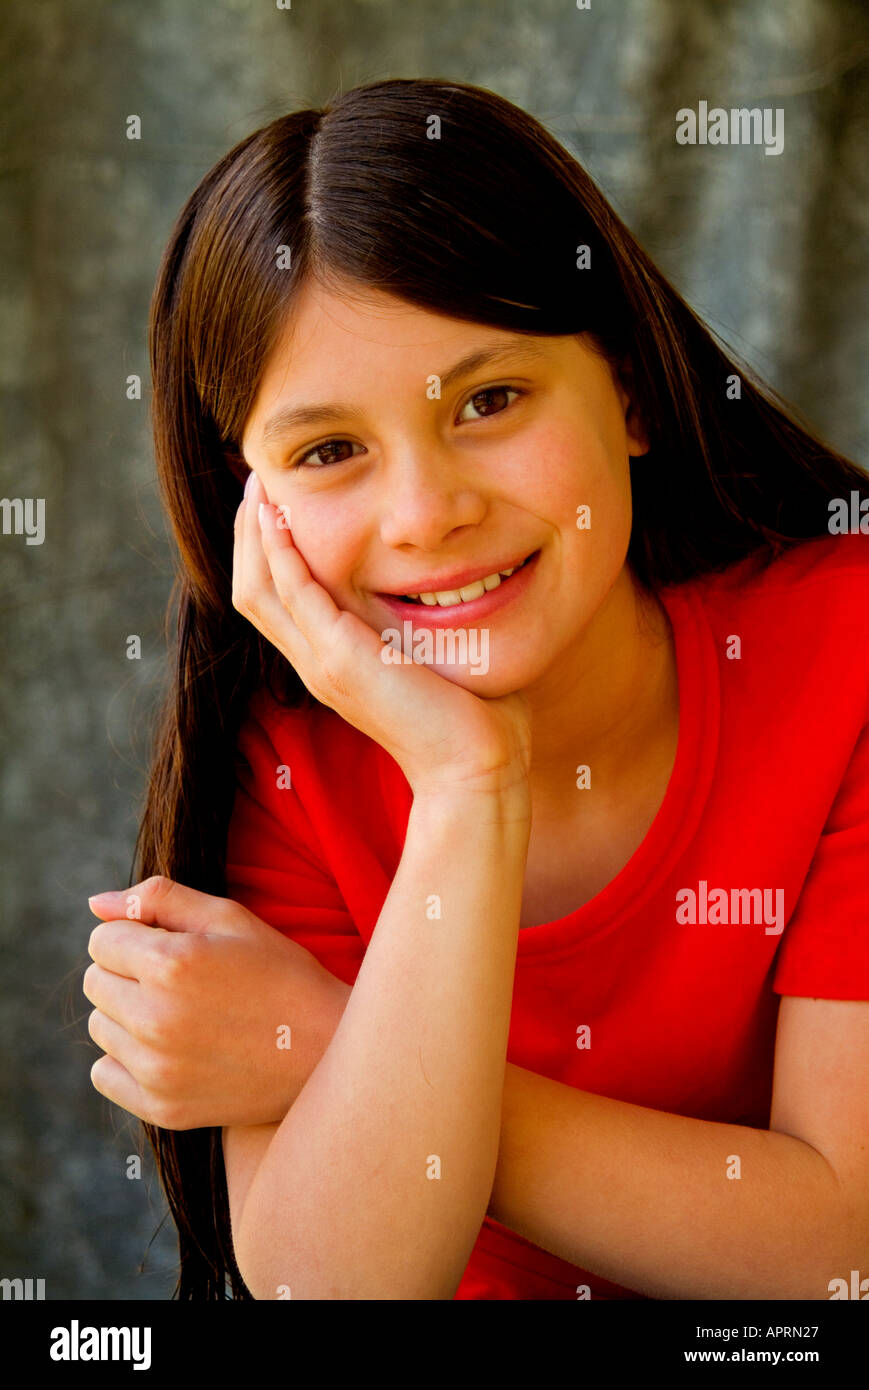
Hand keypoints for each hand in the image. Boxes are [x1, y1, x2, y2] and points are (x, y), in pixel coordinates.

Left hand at [83, 876, 350, 1129]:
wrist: (326, 1049)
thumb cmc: (280, 973)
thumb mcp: (230, 919)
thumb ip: (160, 899)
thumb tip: (96, 904)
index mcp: (171, 964)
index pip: (102, 940)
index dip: (135, 936)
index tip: (170, 945)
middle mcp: (155, 1019)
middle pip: (95, 982)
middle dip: (127, 972)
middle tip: (179, 980)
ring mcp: (157, 1070)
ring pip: (99, 1027)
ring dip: (127, 1015)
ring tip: (181, 1013)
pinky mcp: (162, 1107)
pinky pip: (104, 1074)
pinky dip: (127, 1059)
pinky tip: (171, 1049)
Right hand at [233, 472, 531, 804]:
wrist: (474, 767)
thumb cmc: (473, 717)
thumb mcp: (438, 654)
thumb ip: (430, 619)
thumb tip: (462, 580)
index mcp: (333, 663)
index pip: (278, 600)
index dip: (267, 552)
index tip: (276, 505)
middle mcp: (316, 664)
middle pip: (252, 589)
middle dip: (249, 535)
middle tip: (256, 483)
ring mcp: (322, 664)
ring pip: (259, 589)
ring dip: (254, 535)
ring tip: (257, 487)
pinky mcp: (339, 659)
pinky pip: (292, 593)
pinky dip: (279, 552)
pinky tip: (277, 516)